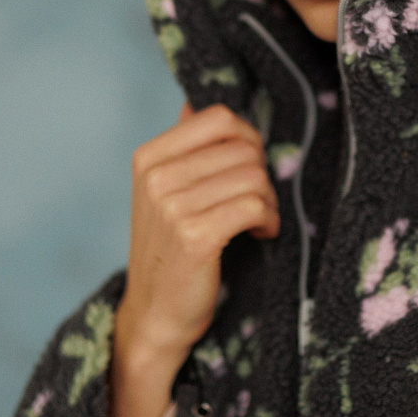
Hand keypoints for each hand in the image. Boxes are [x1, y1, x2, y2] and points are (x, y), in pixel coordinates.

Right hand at [107, 102, 278, 416]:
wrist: (155, 313)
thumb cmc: (171, 250)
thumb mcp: (165, 192)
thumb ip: (183, 148)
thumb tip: (193, 103)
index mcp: (149, 157)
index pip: (218, 117)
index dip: (247, 139)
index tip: (248, 169)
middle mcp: (156, 176)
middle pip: (242, 148)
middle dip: (261, 175)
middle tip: (257, 204)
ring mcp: (172, 206)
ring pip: (254, 177)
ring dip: (268, 201)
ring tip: (257, 222)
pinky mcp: (194, 235)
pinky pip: (254, 206)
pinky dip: (268, 220)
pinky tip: (259, 235)